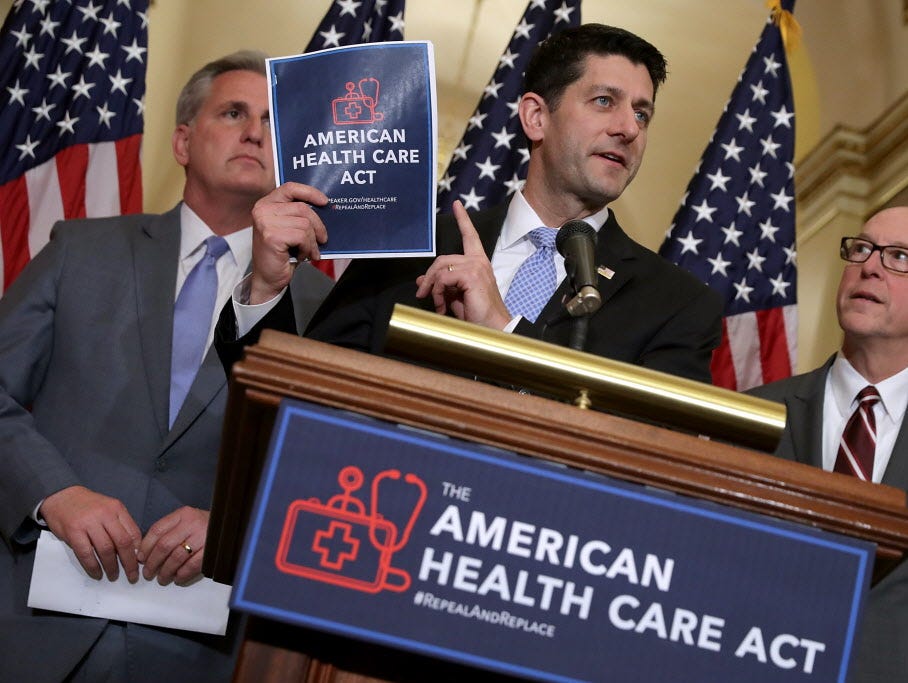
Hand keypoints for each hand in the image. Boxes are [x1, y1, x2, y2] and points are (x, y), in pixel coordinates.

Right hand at [40, 486, 140, 581]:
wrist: (62, 496)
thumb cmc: (88, 506)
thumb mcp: (108, 508)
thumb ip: (119, 524)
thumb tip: (133, 548)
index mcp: (117, 508)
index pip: (133, 532)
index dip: (139, 550)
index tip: (139, 562)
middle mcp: (105, 514)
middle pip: (123, 542)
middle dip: (129, 562)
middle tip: (132, 576)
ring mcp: (89, 523)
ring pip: (106, 549)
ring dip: (111, 566)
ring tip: (113, 576)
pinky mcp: (74, 532)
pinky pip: (86, 553)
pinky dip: (93, 566)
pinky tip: (97, 574)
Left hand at [137, 506, 209, 585]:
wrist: (230, 526)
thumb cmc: (203, 525)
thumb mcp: (185, 521)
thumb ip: (168, 532)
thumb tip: (144, 552)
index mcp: (183, 514)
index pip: (157, 530)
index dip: (146, 547)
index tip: (141, 558)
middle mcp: (192, 523)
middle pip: (165, 545)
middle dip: (153, 562)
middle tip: (148, 573)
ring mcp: (203, 536)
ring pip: (176, 557)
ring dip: (166, 571)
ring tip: (162, 578)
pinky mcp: (211, 550)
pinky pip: (192, 565)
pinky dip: (182, 574)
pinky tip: (177, 578)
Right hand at [249, 182, 328, 303]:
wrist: (268, 278)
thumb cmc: (281, 254)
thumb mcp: (289, 228)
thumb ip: (299, 215)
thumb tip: (325, 207)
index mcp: (266, 204)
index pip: (290, 188)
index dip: (310, 192)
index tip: (324, 202)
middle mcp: (262, 210)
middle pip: (303, 208)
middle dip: (318, 226)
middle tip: (322, 240)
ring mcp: (265, 222)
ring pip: (305, 224)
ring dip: (312, 242)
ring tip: (308, 251)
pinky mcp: (271, 236)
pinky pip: (302, 237)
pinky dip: (307, 248)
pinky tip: (301, 255)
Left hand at [415, 201, 510, 329]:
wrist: (491, 328)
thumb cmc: (477, 314)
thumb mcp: (454, 297)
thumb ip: (441, 285)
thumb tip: (422, 279)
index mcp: (478, 263)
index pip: (470, 236)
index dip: (463, 220)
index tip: (457, 205)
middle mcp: (478, 261)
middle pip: (443, 258)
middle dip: (429, 277)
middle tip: (422, 294)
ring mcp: (476, 266)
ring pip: (441, 268)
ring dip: (432, 288)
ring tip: (436, 304)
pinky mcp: (472, 275)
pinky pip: (444, 278)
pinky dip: (438, 293)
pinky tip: (443, 307)